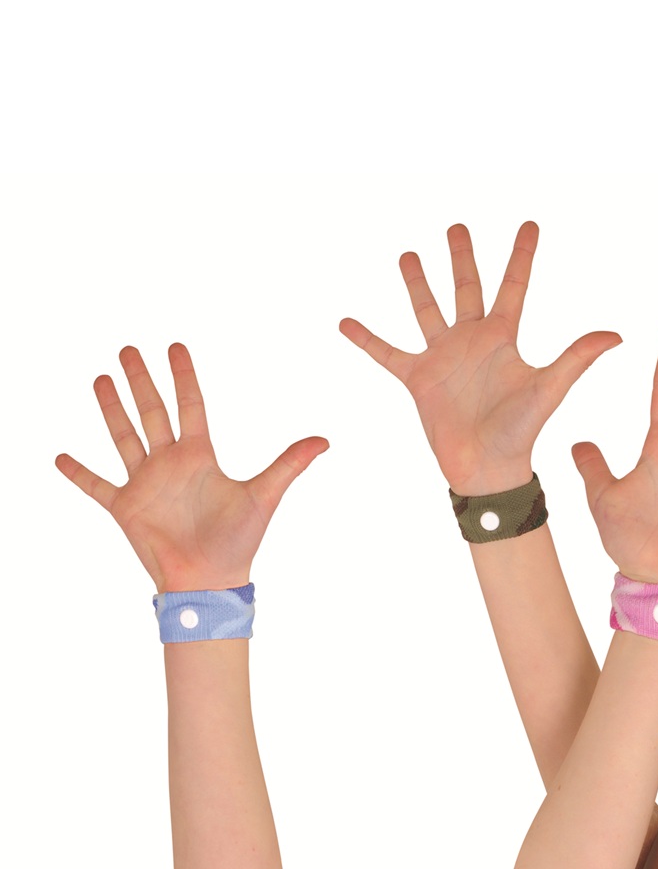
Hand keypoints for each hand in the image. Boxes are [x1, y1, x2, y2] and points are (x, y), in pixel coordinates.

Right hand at [55, 344, 328, 592]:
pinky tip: (59, 456)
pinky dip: (78, 472)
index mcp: (200, 456)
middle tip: (129, 349)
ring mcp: (145, 484)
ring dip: (111, 409)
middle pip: (153, 411)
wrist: (210, 581)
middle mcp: (170, 463)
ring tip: (100, 378)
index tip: (175, 347)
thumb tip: (326, 439)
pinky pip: (96, 485)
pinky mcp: (125, 508)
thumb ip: (290, 464)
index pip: (191, 405)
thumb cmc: (239, 541)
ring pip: (123, 436)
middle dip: (141, 380)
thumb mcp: (265, 495)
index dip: (184, 376)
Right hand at [339, 222, 620, 493]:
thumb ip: (576, 358)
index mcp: (503, 337)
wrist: (486, 468)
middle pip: (467, 287)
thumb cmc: (522, 431)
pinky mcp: (417, 377)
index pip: (514, 285)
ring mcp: (442, 356)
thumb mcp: (549, 388)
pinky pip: (386, 353)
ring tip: (409, 255)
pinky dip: (366, 338)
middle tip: (457, 226)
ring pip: (427, 309)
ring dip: (417, 283)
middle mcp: (472, 339)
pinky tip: (346, 321)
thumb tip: (616, 335)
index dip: (522, 254)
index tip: (530, 224)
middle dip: (462, 257)